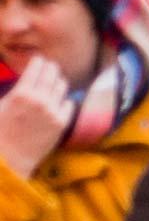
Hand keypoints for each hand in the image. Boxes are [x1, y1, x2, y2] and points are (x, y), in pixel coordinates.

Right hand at [0, 57, 74, 176]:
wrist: (10, 160)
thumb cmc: (1, 133)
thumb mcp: (0, 107)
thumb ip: (13, 91)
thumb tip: (24, 79)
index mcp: (20, 94)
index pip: (37, 66)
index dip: (38, 62)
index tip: (39, 61)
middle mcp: (39, 99)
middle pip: (53, 72)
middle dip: (50, 69)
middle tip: (48, 69)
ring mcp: (52, 110)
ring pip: (62, 85)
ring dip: (57, 83)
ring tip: (51, 86)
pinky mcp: (62, 122)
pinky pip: (69, 102)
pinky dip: (63, 101)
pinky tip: (56, 103)